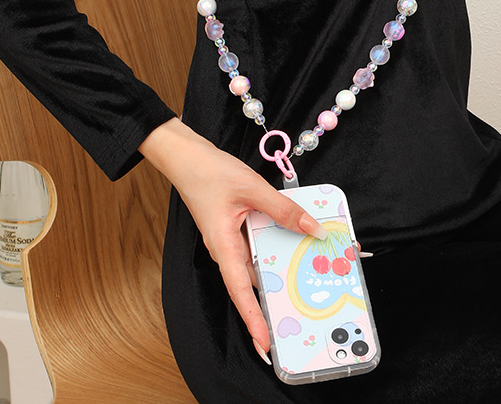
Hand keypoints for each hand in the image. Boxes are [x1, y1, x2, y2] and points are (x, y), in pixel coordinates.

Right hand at [138, 118, 327, 363]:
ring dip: (281, 268)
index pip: (241, 291)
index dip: (254, 319)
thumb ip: (283, 209)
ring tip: (309, 278)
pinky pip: (260, 243)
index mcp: (223, 247)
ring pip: (260, 262)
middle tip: (302, 312)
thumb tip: (312, 228)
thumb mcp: (252, 189)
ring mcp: (232, 239)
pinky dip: (278, 245)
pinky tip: (298, 241)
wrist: (187, 156)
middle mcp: (228, 249)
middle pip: (254, 281)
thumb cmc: (210, 172)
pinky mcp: (237, 227)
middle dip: (275, 298)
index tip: (265, 344)